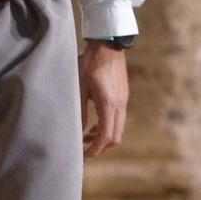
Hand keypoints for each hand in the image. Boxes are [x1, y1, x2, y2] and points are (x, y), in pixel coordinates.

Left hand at [78, 43, 128, 157]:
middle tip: (84, 148)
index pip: (106, 137)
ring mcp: (123, 100)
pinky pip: (118, 119)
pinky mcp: (123, 96)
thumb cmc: (90, 63)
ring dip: (104, 136)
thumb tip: (77, 131)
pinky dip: (107, 126)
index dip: (95, 149)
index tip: (84, 155)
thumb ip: (79, 111)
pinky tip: (94, 123)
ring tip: (86, 136)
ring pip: (118, 128)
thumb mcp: (79, 87)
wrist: (108, 44)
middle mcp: (120, 105)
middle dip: (100, 146)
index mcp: (109, 104)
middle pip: (115, 137)